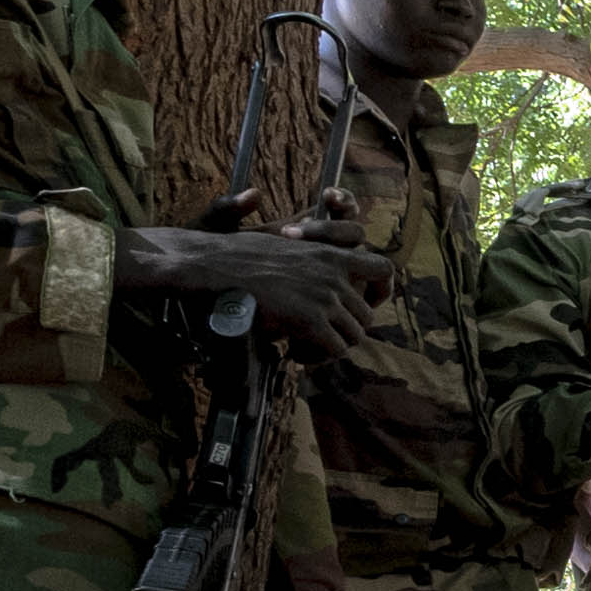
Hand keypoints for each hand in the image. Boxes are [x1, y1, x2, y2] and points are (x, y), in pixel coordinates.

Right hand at [121, 225, 392, 359]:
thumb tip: (294, 232)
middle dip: (345, 330)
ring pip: (354, 336)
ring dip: (330, 348)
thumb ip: (302, 250)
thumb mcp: (276, 240)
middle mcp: (334, 272)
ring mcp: (325, 295)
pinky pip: (334, 350)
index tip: (359, 309)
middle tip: (318, 338)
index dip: (379, 293)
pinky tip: (294, 354)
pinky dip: (317, 358)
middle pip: (367, 314)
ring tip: (303, 348)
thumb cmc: (231, 253)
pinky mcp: (310, 318)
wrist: (207, 263)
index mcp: (330, 252)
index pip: (384, 269)